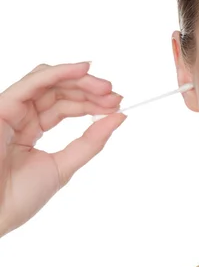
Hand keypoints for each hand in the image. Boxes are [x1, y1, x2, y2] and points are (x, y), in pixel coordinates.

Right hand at [0, 62, 125, 236]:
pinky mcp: (2, 107)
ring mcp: (10, 110)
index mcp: (31, 130)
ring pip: (49, 81)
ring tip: (107, 89)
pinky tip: (84, 70)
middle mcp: (20, 116)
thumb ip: (91, 142)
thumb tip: (119, 117)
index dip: (92, 103)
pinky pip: (33, 82)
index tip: (118, 105)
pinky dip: (60, 73)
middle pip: (59, 90)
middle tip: (116, 96)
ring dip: (81, 80)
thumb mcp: (65, 165)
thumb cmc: (19, 196)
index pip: (65, 106)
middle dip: (91, 90)